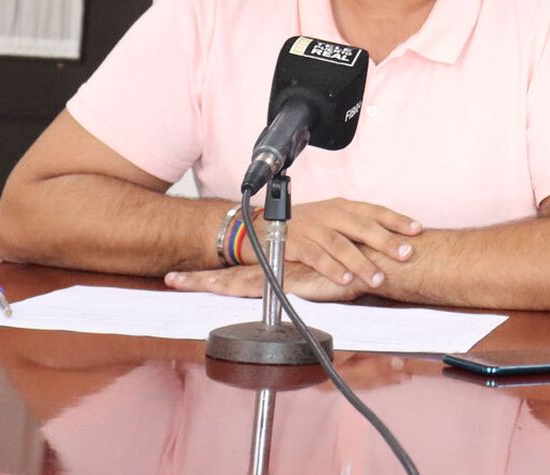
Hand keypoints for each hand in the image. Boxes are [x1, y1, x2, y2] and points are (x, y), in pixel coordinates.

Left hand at [165, 261, 360, 302]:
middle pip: (233, 272)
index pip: (248, 268)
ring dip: (206, 282)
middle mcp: (279, 266)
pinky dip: (228, 287)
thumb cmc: (361, 267)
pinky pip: (250, 286)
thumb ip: (318, 275)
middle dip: (202, 278)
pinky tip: (209, 288)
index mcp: (287, 264)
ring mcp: (280, 273)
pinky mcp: (285, 283)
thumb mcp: (333, 273)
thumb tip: (313, 287)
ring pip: (235, 279)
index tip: (194, 278)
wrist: (377, 262)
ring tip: (178, 283)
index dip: (221, 274)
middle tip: (172, 280)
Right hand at [240, 198, 421, 290]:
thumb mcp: (332, 219)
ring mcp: (313, 228)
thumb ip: (357, 228)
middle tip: (406, 255)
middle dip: (386, 241)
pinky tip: (345, 280)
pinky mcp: (295, 243)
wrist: (260, 228)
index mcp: (342, 206)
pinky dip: (331, 269)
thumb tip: (393, 242)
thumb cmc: (306, 226)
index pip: (375, 211)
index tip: (418, 230)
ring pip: (341, 244)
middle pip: (362, 226)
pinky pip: (316, 257)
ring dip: (361, 262)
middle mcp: (330, 213)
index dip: (397, 220)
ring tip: (377, 278)